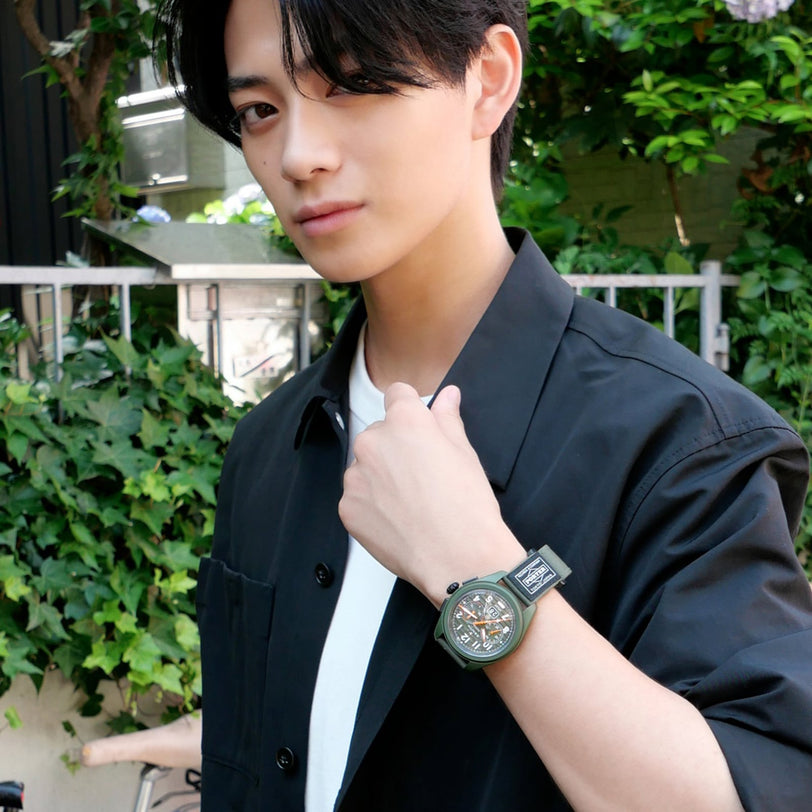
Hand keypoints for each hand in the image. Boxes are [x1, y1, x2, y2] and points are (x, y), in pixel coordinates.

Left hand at [338, 382, 522, 605]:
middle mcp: (373, 442)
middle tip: (422, 476)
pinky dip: (372, 506)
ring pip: (366, 466)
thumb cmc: (467, 505)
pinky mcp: (347, 507)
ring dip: (381, 477)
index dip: (411, 411)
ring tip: (410, 503)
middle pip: (379, 433)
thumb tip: (448, 395)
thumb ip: (447, 418)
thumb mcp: (464, 453)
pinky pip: (357, 497)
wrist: (457, 558)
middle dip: (395, 448)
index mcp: (404, 422)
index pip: (397, 395)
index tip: (419, 429)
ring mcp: (355, 476)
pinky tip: (397, 520)